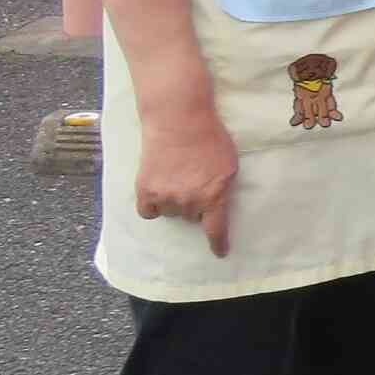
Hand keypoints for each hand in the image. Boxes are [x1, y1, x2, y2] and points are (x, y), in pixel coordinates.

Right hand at [135, 94, 236, 258]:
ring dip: (173, 202)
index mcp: (214, 197)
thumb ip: (223, 188)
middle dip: (195, 205)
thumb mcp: (229, 165)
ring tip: (175, 178)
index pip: (216, 230)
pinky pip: (148, 212)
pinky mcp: (145, 190)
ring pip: (170, 213)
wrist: (178, 120)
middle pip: (192, 217)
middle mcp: (189, 202)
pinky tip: (156, 191)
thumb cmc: (210, 138)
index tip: (220, 253)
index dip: (218, 244)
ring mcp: (165, 197)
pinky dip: (152, 205)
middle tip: (193, 182)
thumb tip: (217, 204)